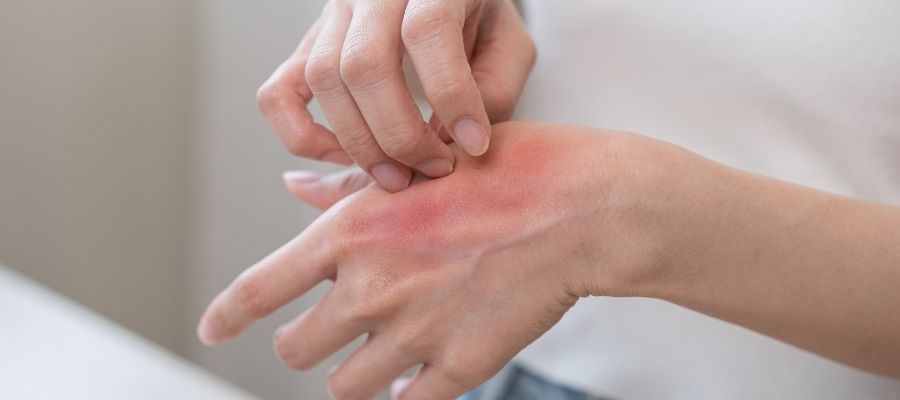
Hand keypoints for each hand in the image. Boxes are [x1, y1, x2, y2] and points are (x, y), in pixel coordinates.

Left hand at [198, 121, 671, 398]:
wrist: (581, 209)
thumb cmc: (505, 172)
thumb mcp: (417, 166)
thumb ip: (345, 189)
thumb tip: (295, 189)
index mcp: (352, 233)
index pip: (259, 288)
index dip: (227, 315)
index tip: (213, 330)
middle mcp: (370, 288)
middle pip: (295, 349)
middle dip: (308, 341)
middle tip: (337, 328)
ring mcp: (412, 334)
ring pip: (343, 385)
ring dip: (355, 371)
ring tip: (385, 347)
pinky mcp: (457, 368)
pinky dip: (402, 392)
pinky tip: (418, 371)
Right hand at [256, 0, 535, 191]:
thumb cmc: (479, 22)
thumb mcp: (508, 46)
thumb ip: (494, 91)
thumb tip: (449, 144)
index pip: (427, 29)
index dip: (451, 94)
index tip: (474, 144)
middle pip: (365, 64)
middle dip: (400, 135)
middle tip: (433, 170)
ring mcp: (331, 17)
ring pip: (323, 80)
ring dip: (360, 144)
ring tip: (399, 176)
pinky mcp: (306, 48)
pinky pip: (277, 95)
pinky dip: (302, 137)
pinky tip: (344, 157)